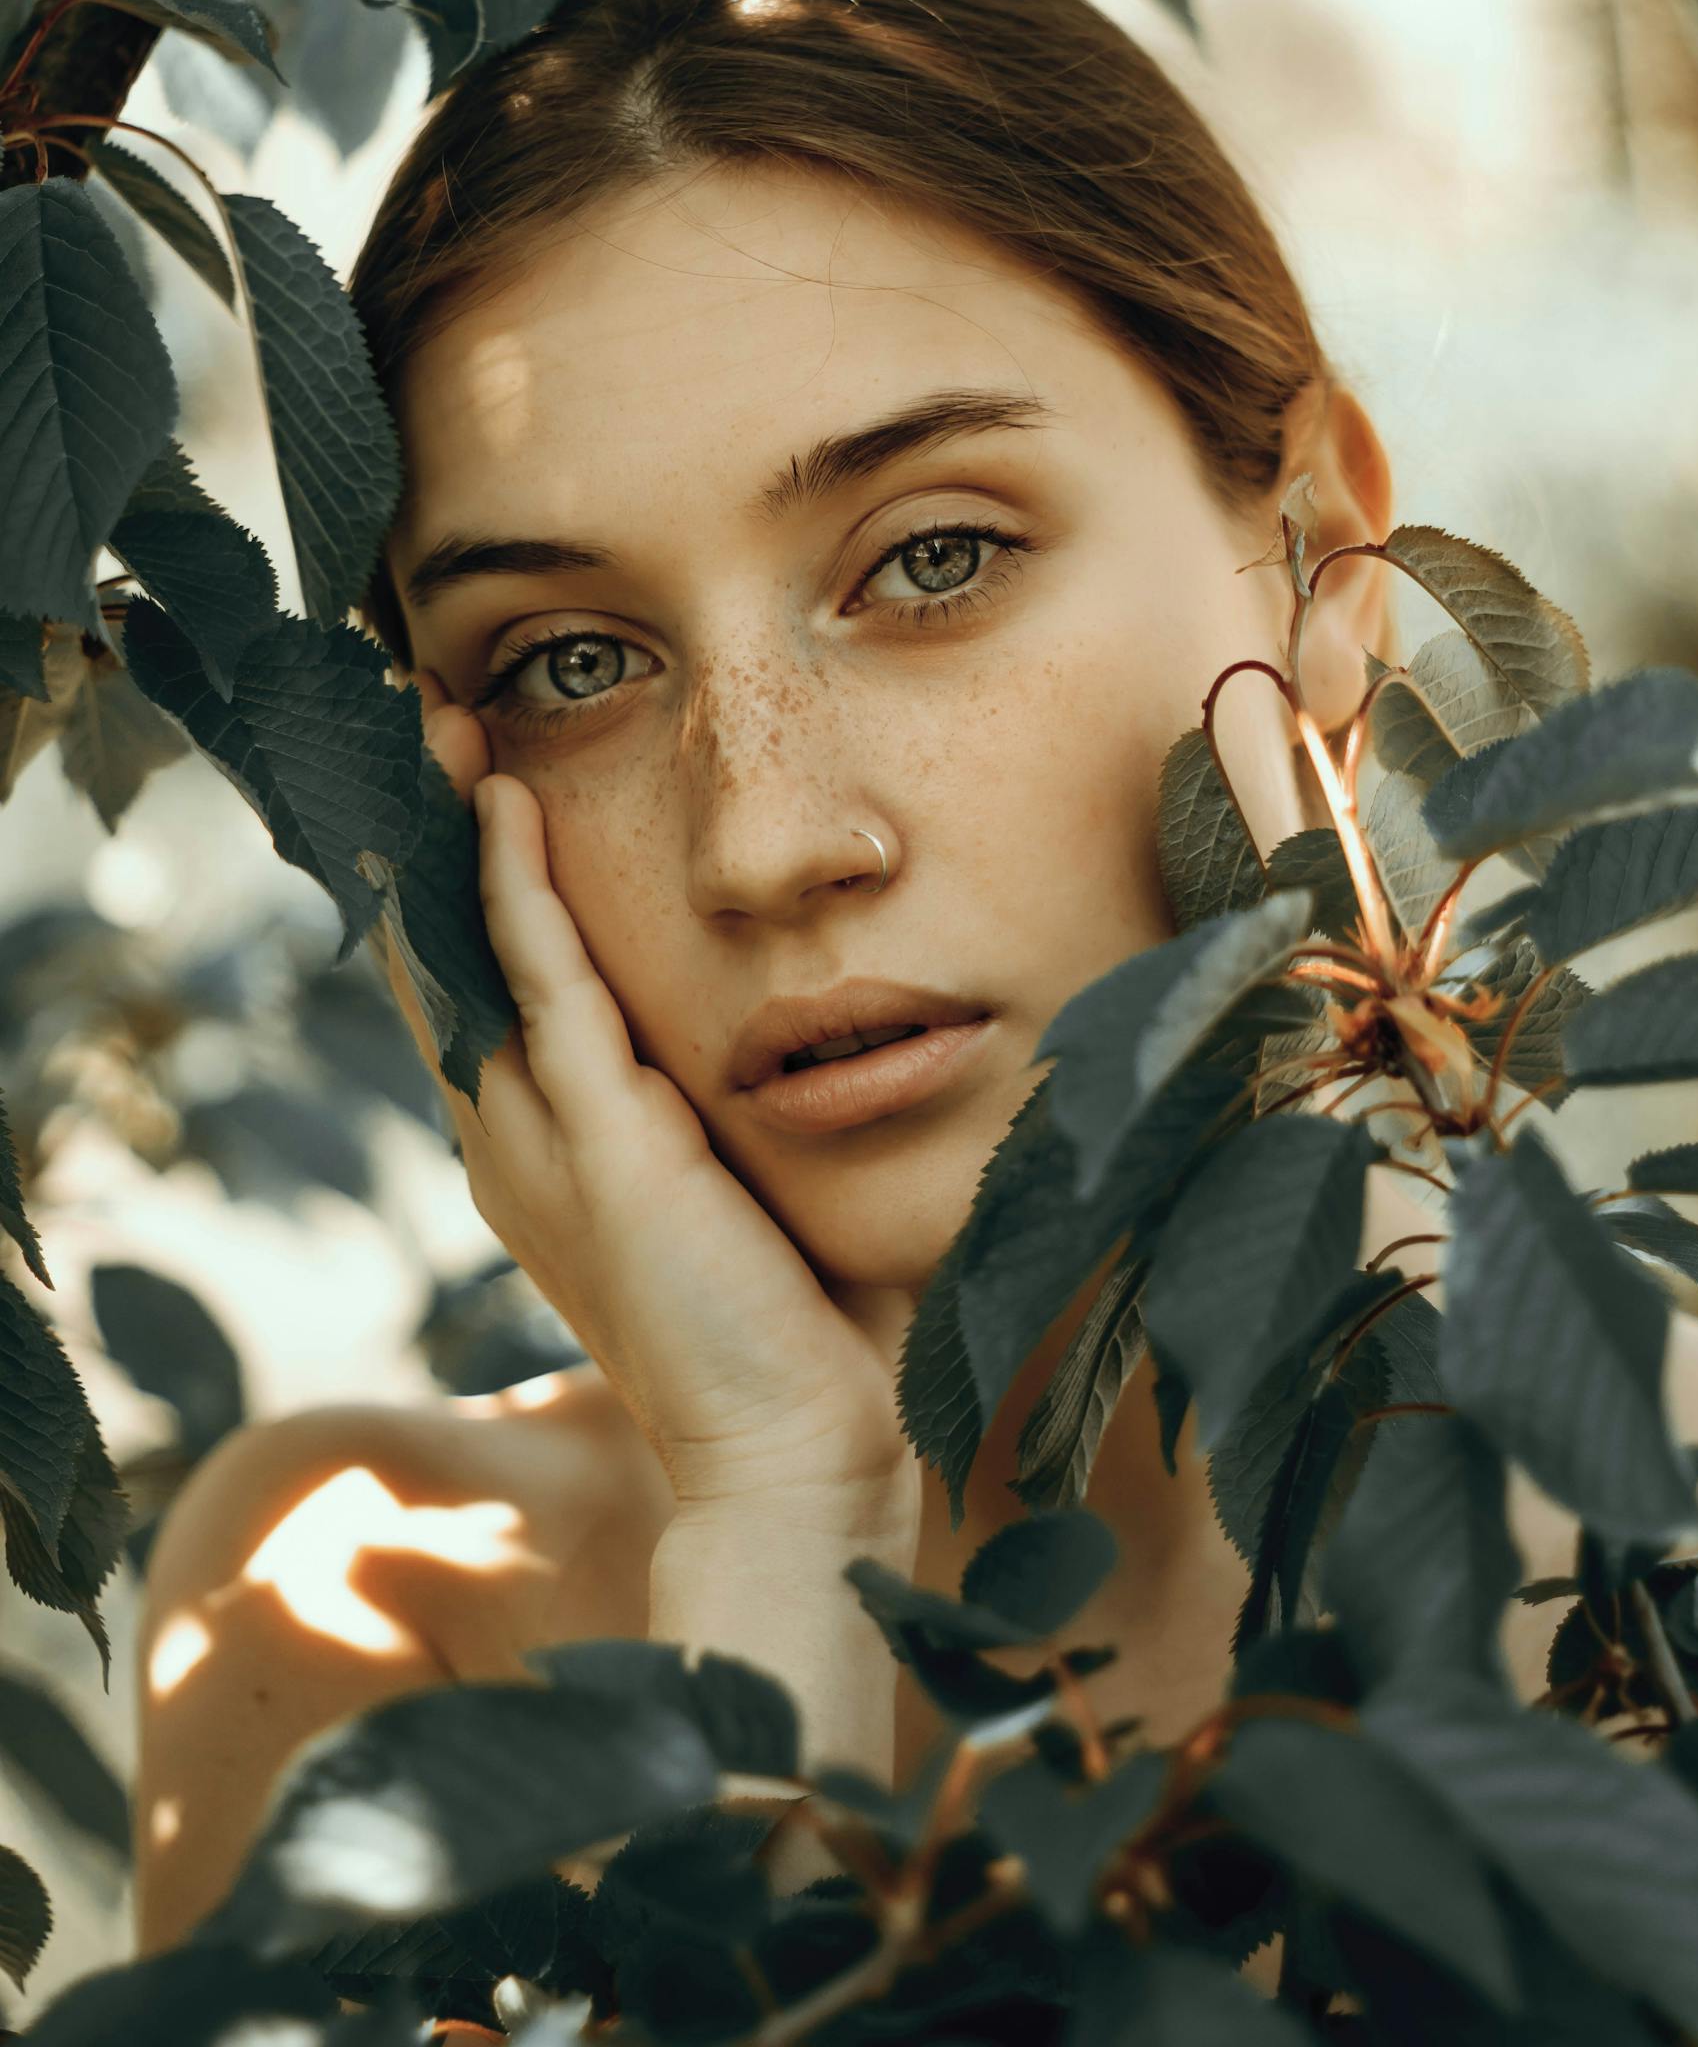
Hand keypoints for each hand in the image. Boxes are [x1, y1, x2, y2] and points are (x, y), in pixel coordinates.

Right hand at [380, 675, 922, 1529]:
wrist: (797, 1453)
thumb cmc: (790, 1334)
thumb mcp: (729, 1196)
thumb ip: (715, 1119)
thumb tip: (786, 1042)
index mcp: (542, 1155)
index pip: (479, 992)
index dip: (458, 886)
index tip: (467, 783)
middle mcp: (515, 1141)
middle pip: (445, 956)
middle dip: (427, 837)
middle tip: (422, 724)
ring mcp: (545, 1142)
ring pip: (469, 953)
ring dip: (451, 832)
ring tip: (439, 725)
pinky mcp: (603, 1142)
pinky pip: (543, 983)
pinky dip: (518, 887)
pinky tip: (505, 803)